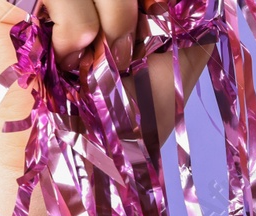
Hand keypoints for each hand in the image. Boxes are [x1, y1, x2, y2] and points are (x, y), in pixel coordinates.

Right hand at [0, 0, 211, 175]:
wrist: (79, 160)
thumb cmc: (126, 121)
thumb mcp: (179, 65)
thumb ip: (192, 21)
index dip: (151, 3)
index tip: (152, 33)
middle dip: (128, 12)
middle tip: (123, 56)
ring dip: (106, 20)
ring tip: (92, 63)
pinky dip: (71, 24)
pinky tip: (64, 58)